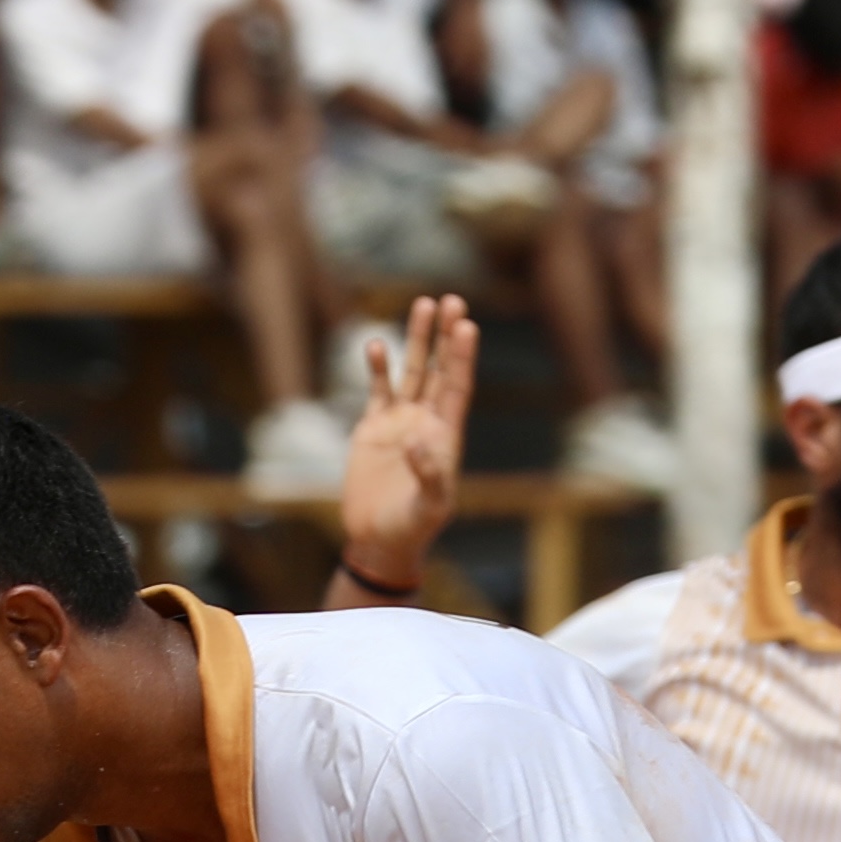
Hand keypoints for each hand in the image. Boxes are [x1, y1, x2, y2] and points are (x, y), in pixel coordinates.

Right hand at [335, 290, 475, 583]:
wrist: (379, 541)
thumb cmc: (412, 529)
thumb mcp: (428, 507)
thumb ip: (429, 475)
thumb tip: (418, 440)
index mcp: (446, 436)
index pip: (457, 387)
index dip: (462, 357)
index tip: (466, 326)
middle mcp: (427, 422)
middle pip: (439, 369)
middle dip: (445, 336)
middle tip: (452, 300)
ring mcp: (400, 422)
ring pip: (412, 372)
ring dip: (417, 340)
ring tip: (423, 304)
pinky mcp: (373, 429)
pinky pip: (378, 390)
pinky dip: (378, 368)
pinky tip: (377, 345)